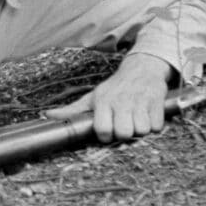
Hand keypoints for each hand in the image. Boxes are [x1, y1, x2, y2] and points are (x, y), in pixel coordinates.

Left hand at [45, 53, 172, 141]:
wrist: (141, 69)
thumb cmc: (114, 88)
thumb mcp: (92, 97)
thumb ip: (72, 110)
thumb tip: (47, 116)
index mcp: (103, 101)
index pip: (103, 130)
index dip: (105, 136)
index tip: (107, 132)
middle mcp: (121, 101)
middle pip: (124, 133)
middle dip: (124, 133)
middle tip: (124, 125)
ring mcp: (140, 101)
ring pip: (142, 131)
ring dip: (140, 129)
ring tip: (136, 119)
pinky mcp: (157, 102)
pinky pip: (157, 127)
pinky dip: (154, 125)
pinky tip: (147, 116)